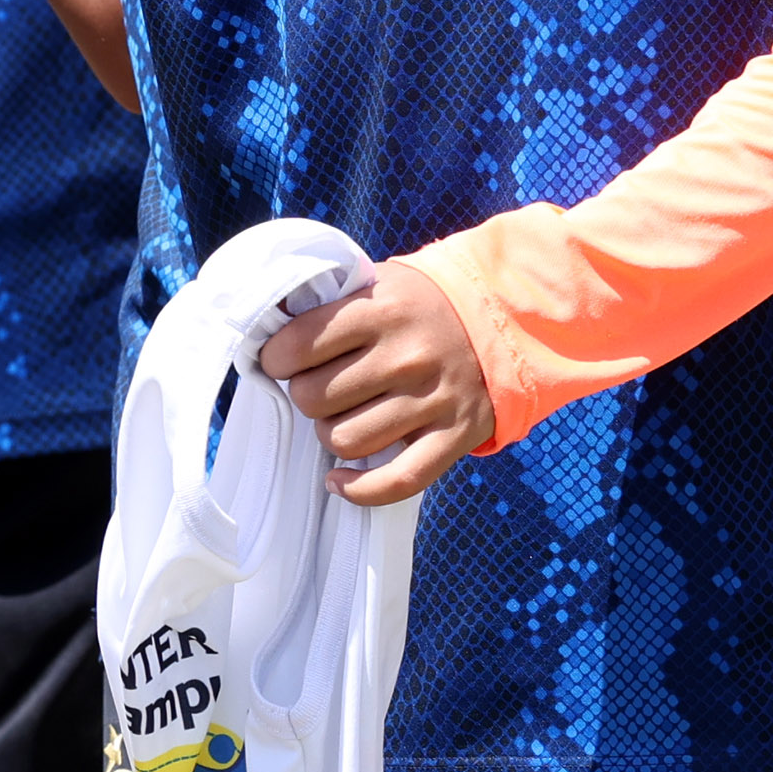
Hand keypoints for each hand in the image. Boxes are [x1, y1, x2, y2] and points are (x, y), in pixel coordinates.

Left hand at [257, 262, 494, 502]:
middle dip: (306, 397)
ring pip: (345, 441)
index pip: (297, 347)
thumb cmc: (423, 303)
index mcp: (382, 311)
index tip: (282, 361)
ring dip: (331, 435)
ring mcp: (433, 400)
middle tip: (321, 387)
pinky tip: (338, 480)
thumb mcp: (379, 282)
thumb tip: (268, 318)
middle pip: (314, 398)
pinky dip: (358, 490)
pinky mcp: (455, 436)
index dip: (276, 359)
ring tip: (343, 418)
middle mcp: (407, 356)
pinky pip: (396, 481)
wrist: (504, 317)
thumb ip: (329, 300)